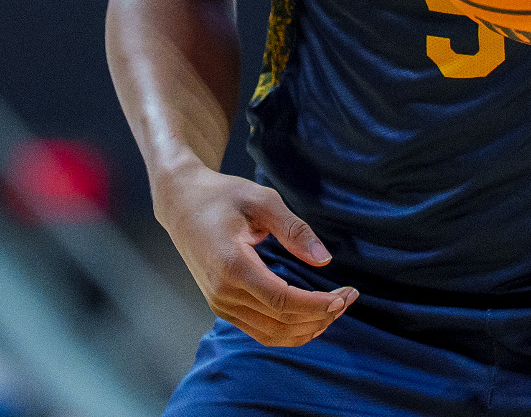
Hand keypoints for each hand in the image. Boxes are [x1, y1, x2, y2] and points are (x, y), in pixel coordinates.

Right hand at [154, 165, 356, 345]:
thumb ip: (293, 229)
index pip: (283, 301)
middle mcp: (223, 293)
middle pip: (281, 322)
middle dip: (320, 316)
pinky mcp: (222, 306)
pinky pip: (261, 331)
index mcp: (232, 266)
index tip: (344, 295)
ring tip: (335, 310)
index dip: (317, 304)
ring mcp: (220, 304)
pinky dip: (289, 331)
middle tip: (349, 298)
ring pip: (272, 334)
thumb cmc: (221, 196)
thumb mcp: (261, 200)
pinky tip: (311, 317)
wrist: (181, 204)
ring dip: (307, 328)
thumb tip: (324, 258)